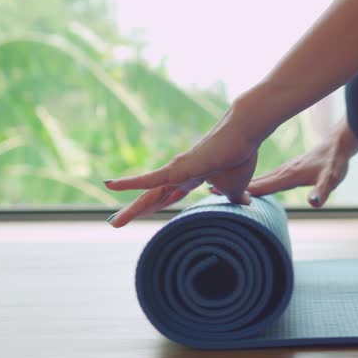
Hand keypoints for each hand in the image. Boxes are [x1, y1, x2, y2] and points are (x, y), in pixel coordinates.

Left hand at [103, 108, 259, 227]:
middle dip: (137, 211)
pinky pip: (151, 179)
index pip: (169, 197)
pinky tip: (112, 185)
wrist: (243, 135)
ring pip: (149, 193)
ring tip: (115, 222)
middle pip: (154, 197)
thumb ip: (235, 196)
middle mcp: (181, 174)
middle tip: (116, 223)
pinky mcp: (179, 167)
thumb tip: (245, 202)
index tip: (142, 213)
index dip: (156, 206)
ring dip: (132, 209)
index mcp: (192, 179)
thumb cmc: (240, 158)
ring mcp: (178, 170)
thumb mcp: (236, 186)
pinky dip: (132, 183)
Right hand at [217, 137, 353, 207]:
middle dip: (232, 186)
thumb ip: (322, 191)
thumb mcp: (331, 180)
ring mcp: (282, 170)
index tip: (220, 193)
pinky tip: (243, 184)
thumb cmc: (335, 164)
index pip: (261, 186)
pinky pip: (262, 177)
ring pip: (255, 177)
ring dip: (237, 182)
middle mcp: (282, 172)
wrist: (338, 144)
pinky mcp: (285, 170)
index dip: (242, 191)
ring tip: (217, 186)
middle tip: (208, 190)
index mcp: (288, 176)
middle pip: (252, 181)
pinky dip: (249, 181)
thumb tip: (314, 203)